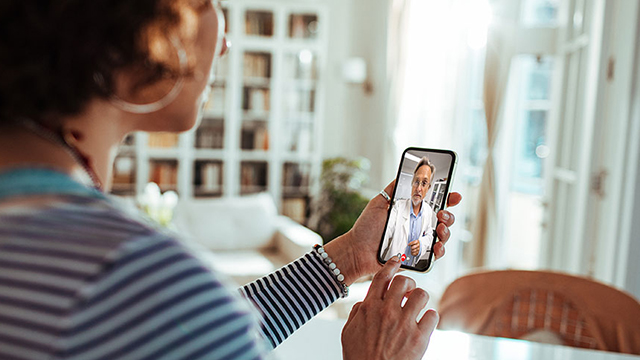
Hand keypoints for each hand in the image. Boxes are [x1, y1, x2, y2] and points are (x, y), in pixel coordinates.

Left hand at [325, 180, 461, 284]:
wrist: (357, 250)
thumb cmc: (366, 228)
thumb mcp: (379, 203)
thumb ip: (392, 190)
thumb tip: (403, 172)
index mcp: (412, 212)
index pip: (434, 204)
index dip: (447, 199)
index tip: (454, 195)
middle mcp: (418, 227)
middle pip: (443, 220)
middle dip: (449, 216)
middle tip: (442, 214)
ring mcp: (418, 242)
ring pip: (442, 237)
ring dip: (446, 232)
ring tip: (440, 228)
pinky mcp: (416, 257)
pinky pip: (434, 255)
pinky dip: (439, 250)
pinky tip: (437, 246)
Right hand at [342, 257, 437, 359]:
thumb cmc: (359, 357)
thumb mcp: (349, 332)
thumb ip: (358, 312)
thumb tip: (366, 301)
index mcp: (369, 308)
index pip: (382, 277)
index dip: (391, 265)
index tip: (397, 260)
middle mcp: (388, 312)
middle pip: (404, 281)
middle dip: (408, 284)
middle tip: (407, 292)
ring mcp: (405, 324)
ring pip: (422, 295)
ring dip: (420, 299)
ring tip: (416, 308)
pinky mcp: (419, 338)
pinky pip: (433, 316)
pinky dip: (430, 318)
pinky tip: (423, 324)